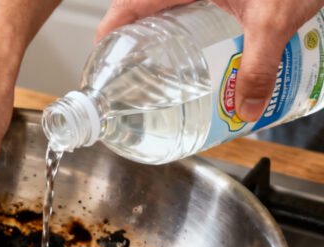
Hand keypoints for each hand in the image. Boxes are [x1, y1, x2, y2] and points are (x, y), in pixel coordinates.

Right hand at [95, 0, 323, 120]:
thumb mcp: (275, 19)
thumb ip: (260, 67)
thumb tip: (247, 107)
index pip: (127, 6)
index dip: (108, 34)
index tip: (99, 62)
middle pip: (142, 7)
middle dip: (134, 39)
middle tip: (132, 71)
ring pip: (167, 4)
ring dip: (161, 30)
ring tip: (160, 62)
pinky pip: (192, 1)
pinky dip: (187, 20)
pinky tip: (199, 42)